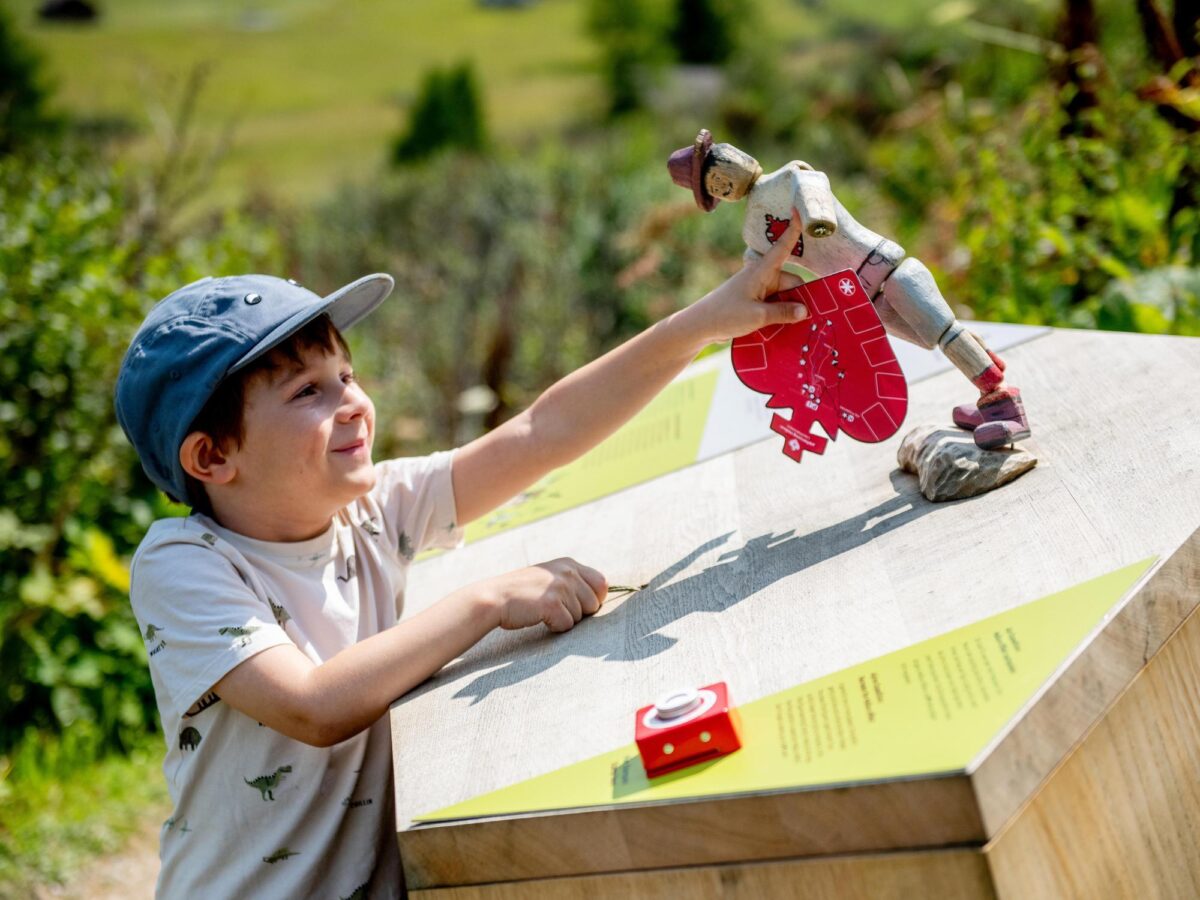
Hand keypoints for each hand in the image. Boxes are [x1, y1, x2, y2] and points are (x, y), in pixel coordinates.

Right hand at [481, 558, 607, 632]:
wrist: (494, 597)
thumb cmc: (523, 592)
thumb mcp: (549, 577)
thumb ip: (572, 581)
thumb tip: (601, 596)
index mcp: (569, 564)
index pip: (602, 583)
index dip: (594, 599)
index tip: (578, 605)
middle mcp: (568, 572)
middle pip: (594, 604)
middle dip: (579, 613)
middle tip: (556, 609)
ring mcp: (560, 587)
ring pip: (580, 617)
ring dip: (564, 619)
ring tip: (543, 611)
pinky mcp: (552, 604)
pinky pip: (566, 625)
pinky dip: (554, 627)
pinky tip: (539, 617)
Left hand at [680, 209, 809, 344]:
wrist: (700, 326)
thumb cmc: (726, 315)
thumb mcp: (758, 316)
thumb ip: (783, 312)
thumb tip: (805, 310)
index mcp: (763, 271)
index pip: (783, 246)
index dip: (793, 229)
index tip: (799, 209)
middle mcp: (763, 277)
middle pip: (792, 284)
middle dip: (800, 300)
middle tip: (810, 320)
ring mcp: (759, 290)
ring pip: (785, 297)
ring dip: (790, 311)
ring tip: (795, 329)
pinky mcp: (755, 302)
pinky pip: (775, 306)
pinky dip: (780, 315)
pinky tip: (784, 329)